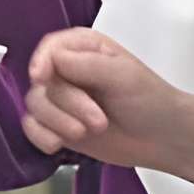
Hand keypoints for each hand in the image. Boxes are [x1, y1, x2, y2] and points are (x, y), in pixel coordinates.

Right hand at [25, 29, 189, 172]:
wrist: (161, 138)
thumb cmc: (150, 100)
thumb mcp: (122, 75)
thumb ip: (86, 64)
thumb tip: (52, 59)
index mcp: (83, 48)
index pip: (49, 48)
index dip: (41, 62)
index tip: (42, 79)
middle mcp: (67, 70)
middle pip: (42, 82)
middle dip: (69, 105)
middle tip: (99, 121)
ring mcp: (61, 100)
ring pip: (35, 106)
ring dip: (60, 123)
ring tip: (89, 131)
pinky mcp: (57, 125)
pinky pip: (32, 128)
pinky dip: (42, 137)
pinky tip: (60, 144)